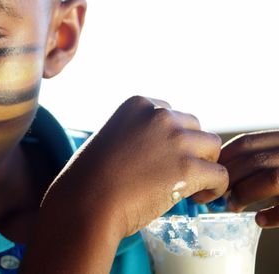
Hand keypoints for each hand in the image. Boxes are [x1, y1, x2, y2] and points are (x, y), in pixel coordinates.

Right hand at [42, 96, 228, 237]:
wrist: (86, 202)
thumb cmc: (88, 178)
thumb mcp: (108, 138)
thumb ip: (134, 134)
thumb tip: (156, 152)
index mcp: (137, 104)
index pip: (170, 114)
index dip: (170, 138)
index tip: (162, 158)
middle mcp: (159, 116)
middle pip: (194, 127)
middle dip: (190, 149)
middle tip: (176, 173)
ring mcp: (176, 140)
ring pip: (212, 147)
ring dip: (205, 165)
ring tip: (191, 187)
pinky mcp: (189, 168)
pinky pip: (220, 175)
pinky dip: (215, 188)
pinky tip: (199, 198)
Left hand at [219, 130, 278, 227]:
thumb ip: (262, 156)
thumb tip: (222, 172)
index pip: (247, 143)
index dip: (223, 159)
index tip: (209, 173)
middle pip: (254, 161)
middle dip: (229, 179)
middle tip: (216, 196)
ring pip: (271, 178)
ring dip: (245, 194)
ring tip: (233, 206)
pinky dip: (274, 215)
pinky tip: (260, 220)